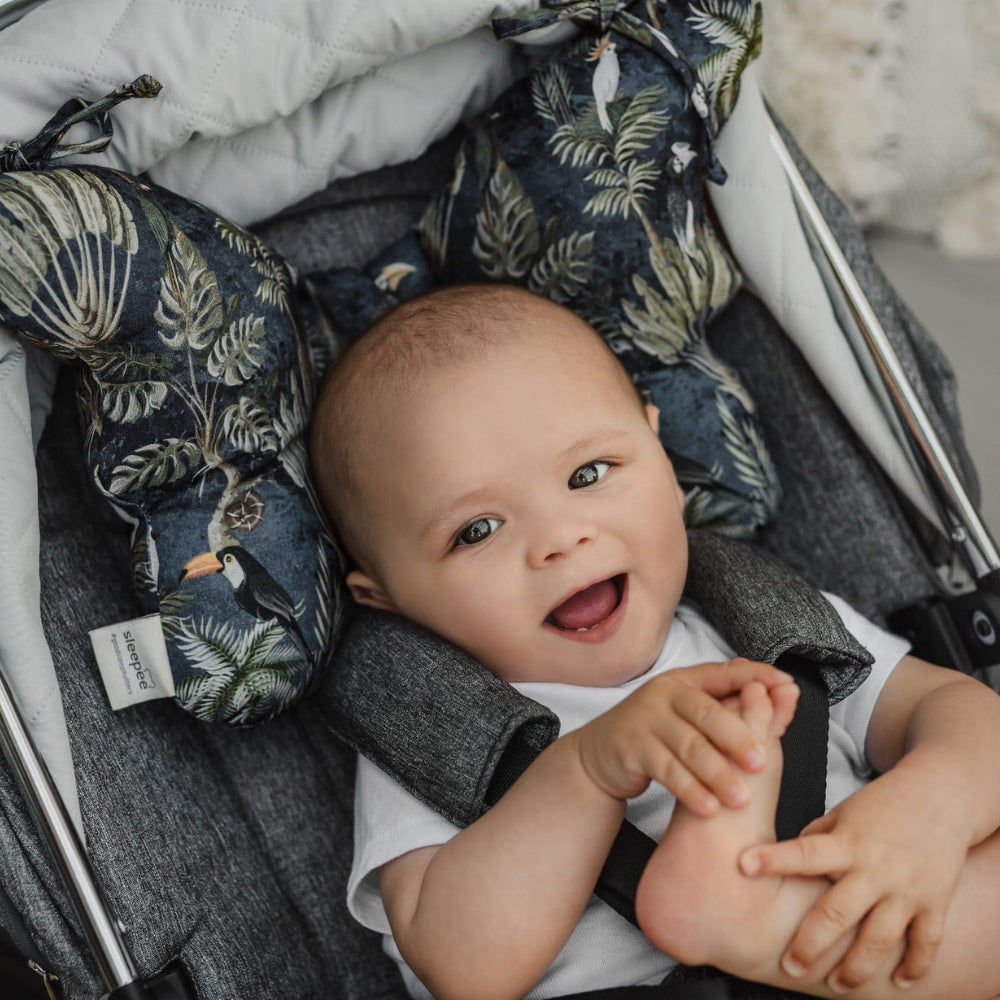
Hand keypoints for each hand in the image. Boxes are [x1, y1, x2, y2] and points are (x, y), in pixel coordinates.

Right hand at [573, 658, 797, 815]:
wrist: (601, 754)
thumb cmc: (657, 734)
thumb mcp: (693, 716)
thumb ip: (737, 707)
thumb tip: (787, 691)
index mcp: (686, 680)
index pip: (726, 674)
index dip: (757, 678)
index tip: (787, 688)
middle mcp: (664, 693)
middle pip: (707, 714)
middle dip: (738, 738)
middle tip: (762, 764)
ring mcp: (646, 719)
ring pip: (689, 747)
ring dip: (718, 774)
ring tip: (741, 799)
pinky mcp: (632, 747)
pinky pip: (666, 769)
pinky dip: (690, 789)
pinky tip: (708, 806)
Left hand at [738, 759, 967, 990]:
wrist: (939, 795)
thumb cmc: (882, 804)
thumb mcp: (843, 813)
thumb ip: (817, 839)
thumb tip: (788, 862)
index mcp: (846, 842)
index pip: (803, 852)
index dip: (774, 859)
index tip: (744, 865)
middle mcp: (874, 869)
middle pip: (838, 912)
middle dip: (811, 944)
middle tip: (789, 967)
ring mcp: (906, 889)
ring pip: (880, 938)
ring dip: (857, 968)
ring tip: (837, 986)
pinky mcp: (934, 902)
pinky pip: (926, 942)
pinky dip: (915, 966)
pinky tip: (900, 982)